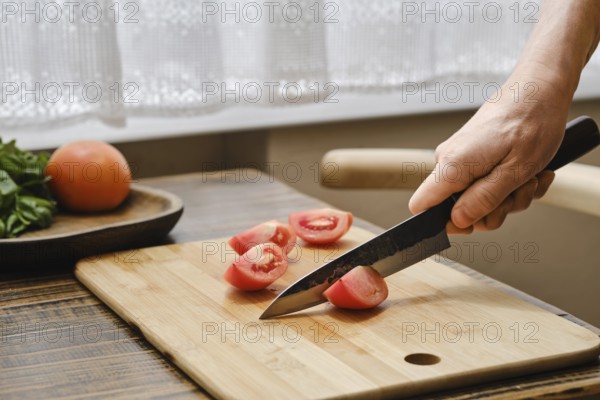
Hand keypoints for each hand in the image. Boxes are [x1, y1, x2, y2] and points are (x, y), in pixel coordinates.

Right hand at [409, 79, 567, 232]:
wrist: (539, 89)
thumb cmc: (532, 121)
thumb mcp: (516, 171)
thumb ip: (484, 199)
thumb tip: (458, 220)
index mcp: (453, 165)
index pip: (421, 205)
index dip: (446, 223)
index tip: (476, 221)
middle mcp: (449, 161)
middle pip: (458, 208)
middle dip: (495, 209)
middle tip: (521, 191)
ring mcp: (460, 158)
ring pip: (478, 198)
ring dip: (510, 196)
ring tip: (531, 177)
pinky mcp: (471, 155)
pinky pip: (486, 183)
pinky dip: (511, 184)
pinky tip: (530, 172)